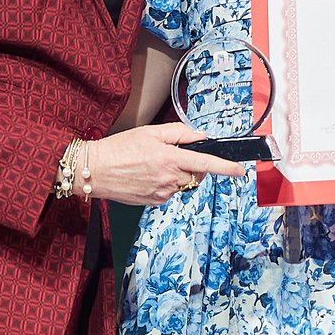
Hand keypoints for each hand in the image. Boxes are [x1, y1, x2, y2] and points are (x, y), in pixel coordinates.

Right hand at [86, 123, 243, 204]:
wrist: (95, 170)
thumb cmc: (120, 148)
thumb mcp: (151, 132)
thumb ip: (180, 133)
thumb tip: (200, 136)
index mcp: (170, 159)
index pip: (205, 163)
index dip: (225, 167)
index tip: (239, 170)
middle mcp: (169, 179)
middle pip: (196, 173)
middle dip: (192, 164)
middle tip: (171, 154)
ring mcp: (162, 193)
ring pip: (183, 183)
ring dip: (177, 174)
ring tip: (153, 164)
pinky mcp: (154, 202)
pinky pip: (170, 191)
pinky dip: (165, 183)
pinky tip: (147, 175)